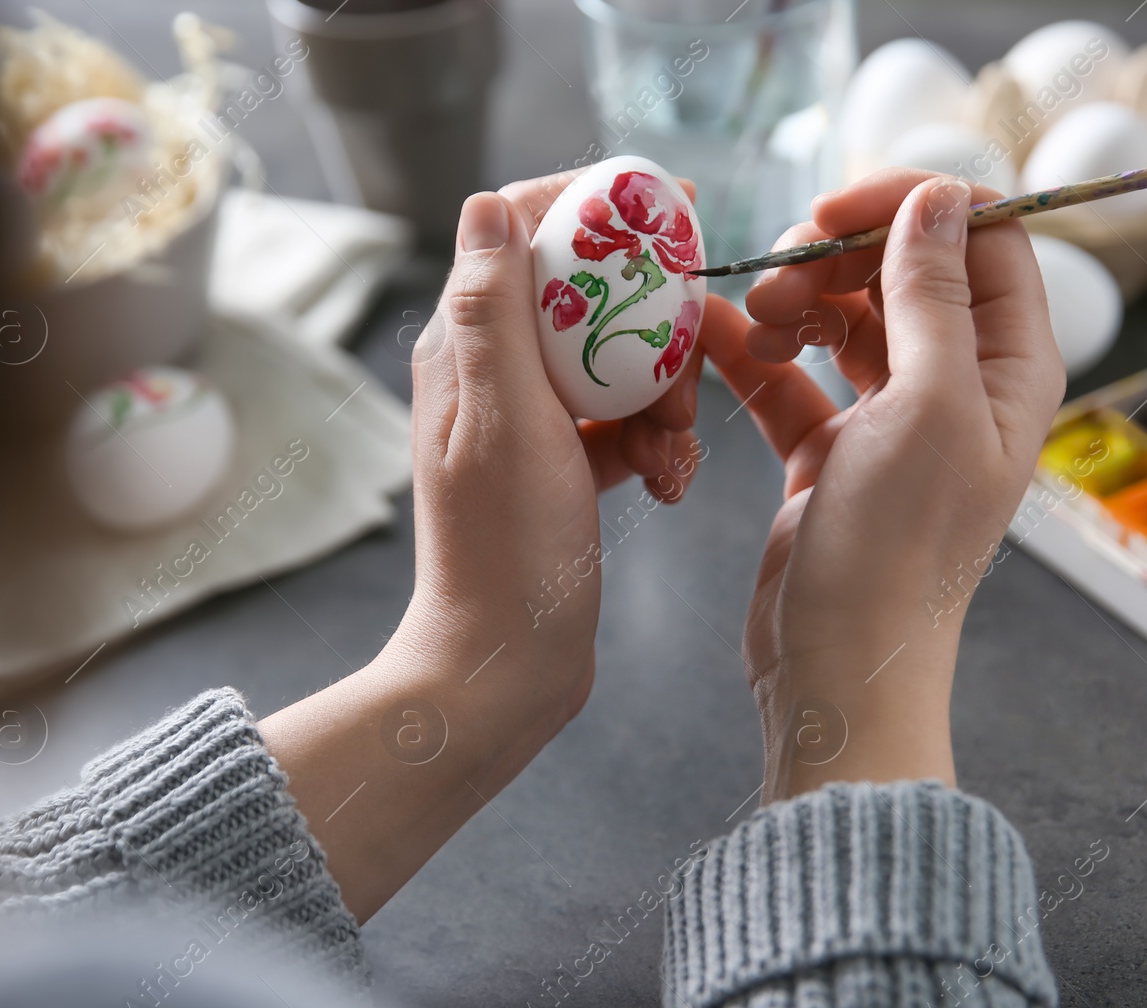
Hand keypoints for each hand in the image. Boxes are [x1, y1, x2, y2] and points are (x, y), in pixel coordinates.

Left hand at [259, 174, 705, 918]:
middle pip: (589, 297)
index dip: (598, 211)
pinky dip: (654, 447)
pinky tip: (668, 487)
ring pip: (618, 362)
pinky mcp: (560, 466)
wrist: (507, 666)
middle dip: (652, 333)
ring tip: (676, 455)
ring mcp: (528, 422)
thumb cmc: (506, 548)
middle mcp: (491, 373)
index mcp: (464, 347)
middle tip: (682, 394)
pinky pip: (623, 425)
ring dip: (664, 400)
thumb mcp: (507, 417)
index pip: (525, 232)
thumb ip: (495, 310)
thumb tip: (485, 202)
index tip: (672, 217)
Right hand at [702, 170, 1064, 803]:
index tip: (833, 209)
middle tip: (776, 280)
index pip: (982, 239)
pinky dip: (753, 354)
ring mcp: (891, 419)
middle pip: (901, 271)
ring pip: (842, 317)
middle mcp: (957, 385)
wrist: (837, 667)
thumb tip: (941, 196)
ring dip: (792, 304)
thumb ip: (934, 294)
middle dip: (835, 259)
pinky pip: (790, 376)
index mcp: (1008, 368)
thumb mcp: (928, 405)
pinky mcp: (829, 451)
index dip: (911, 206)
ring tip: (751, 325)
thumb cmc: (898, 547)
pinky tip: (710, 342)